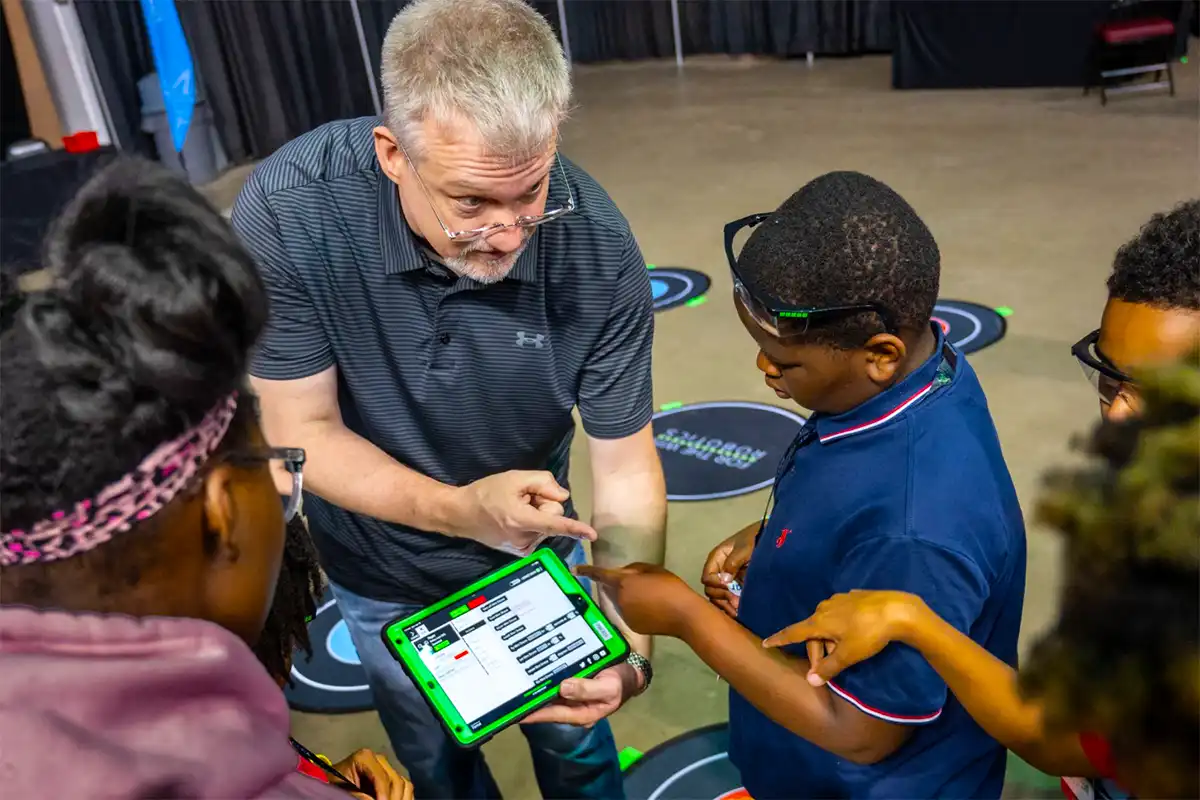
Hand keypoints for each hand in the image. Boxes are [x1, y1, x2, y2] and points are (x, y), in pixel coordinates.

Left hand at [329, 749, 412, 799]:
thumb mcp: (342, 789)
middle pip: (396, 781)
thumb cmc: (336, 784)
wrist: (334, 782)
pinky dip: (405, 797)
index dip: (384, 795)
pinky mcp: (392, 776)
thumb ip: (357, 795)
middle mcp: (380, 759)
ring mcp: (387, 767)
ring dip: (401, 798)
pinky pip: (406, 787)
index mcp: (365, 757)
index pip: (382, 778)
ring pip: (404, 784)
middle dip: (393, 798)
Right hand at [447, 470, 596, 553]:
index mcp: (522, 520)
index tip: (592, 535)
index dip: (575, 528)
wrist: (462, 514)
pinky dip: (533, 523)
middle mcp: (524, 539)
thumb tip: (563, 496)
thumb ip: (542, 482)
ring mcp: (523, 547)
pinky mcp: (522, 551)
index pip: (555, 523)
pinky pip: (541, 532)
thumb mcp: (514, 478)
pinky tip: (515, 518)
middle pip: (553, 516)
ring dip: (537, 514)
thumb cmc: (486, 493)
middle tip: (522, 498)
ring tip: (514, 509)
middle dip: (544, 504)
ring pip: (547, 525)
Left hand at [522, 663, 640, 726]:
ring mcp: (570, 694)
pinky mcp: (571, 681)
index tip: (514, 711)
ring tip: (511, 681)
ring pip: (548, 692)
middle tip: (505, 693)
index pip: (552, 714)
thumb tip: (563, 687)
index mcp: (580, 713)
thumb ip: (588, 689)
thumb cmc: (622, 683)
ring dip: (533, 687)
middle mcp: (572, 706)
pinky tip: (529, 668)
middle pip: (546, 704)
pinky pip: (554, 680)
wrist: (631, 672)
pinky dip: (543, 676)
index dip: (533, 713)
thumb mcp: (610, 688)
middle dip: (528, 700)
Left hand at [575, 563, 698, 637]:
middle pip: (613, 588)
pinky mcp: (631, 626)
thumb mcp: (653, 570)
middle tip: (642, 583)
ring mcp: (624, 615)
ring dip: (628, 596)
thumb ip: (635, 569)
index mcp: (623, 582)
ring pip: (620, 600)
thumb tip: (625, 574)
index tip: (574, 569)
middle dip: (621, 584)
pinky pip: (628, 612)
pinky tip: (651, 609)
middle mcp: (619, 600)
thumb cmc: (670, 588)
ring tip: (650, 597)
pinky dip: (635, 609)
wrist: (684, 615)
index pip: (601, 575)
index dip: (587, 571)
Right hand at [700, 523, 756, 617]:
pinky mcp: (737, 587)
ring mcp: (728, 580)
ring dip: (727, 605)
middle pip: (711, 590)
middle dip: (722, 597)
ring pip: (719, 598)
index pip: (708, 577)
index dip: (716, 584)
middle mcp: (719, 571)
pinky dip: (733, 606)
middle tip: (736, 603)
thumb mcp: (744, 548)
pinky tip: (740, 611)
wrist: (771, 539)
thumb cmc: (756, 539)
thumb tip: (724, 581)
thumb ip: (733, 563)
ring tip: (738, 610)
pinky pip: (730, 600)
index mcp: (717, 559)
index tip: (728, 588)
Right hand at [761, 590, 923, 686]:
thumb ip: (828, 668)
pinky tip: (856, 633)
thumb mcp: (848, 655)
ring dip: (831, 639)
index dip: (779, 639)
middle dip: (818, 650)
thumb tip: (810, 680)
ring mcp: (840, 600)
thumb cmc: (869, 634)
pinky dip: (842, 627)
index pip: (793, 632)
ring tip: (846, 652)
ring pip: (827, 623)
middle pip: (813, 632)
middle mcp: (824, 607)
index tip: (766, 642)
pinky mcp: (854, 597)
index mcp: (819, 621)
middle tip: (829, 667)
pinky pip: (841, 614)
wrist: (897, 610)